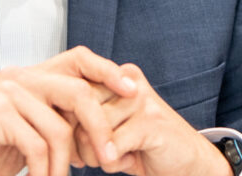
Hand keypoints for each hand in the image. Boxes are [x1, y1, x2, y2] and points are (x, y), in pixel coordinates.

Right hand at [0, 46, 132, 175]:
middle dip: (100, 128)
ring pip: (59, 128)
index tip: (135, 92)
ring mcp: (7, 92)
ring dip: (65, 165)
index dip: (108, 70)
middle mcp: (20, 76)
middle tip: (109, 161)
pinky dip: (44, 171)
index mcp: (30, 76)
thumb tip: (102, 129)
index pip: (77, 58)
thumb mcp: (29, 132)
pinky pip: (38, 144)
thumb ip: (56, 120)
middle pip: (78, 92)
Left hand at [71, 64, 230, 175]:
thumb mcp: (109, 127)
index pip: (71, 95)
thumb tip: (52, 123)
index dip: (68, 125)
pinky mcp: (150, 121)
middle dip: (81, 143)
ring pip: (91, 130)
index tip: (80, 144)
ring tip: (118, 157)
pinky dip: (114, 162)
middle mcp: (127, 81)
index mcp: (115, 76)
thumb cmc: (143, 146)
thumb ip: (84, 118)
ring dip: (98, 156)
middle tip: (100, 155)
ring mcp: (141, 99)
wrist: (188, 164)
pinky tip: (131, 161)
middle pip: (78, 112)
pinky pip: (111, 146)